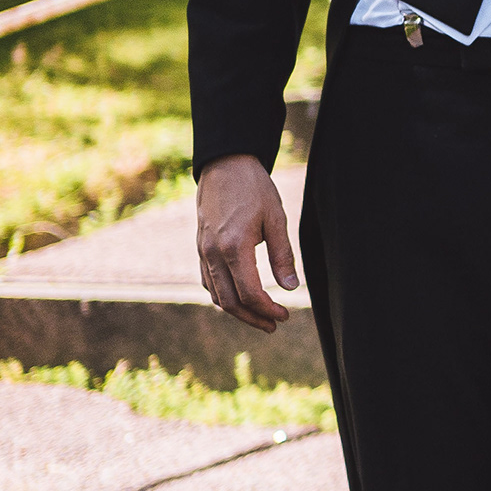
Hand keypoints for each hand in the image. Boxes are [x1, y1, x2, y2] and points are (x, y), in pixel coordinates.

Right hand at [196, 154, 298, 328]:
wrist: (224, 165)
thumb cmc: (254, 188)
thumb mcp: (276, 219)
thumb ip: (283, 255)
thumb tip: (290, 288)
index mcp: (234, 246)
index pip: (250, 293)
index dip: (268, 310)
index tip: (285, 315)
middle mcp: (213, 253)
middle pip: (230, 301)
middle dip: (253, 318)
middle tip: (274, 325)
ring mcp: (202, 252)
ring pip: (216, 295)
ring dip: (237, 311)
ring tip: (260, 317)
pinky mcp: (200, 248)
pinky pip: (208, 281)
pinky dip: (222, 296)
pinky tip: (239, 298)